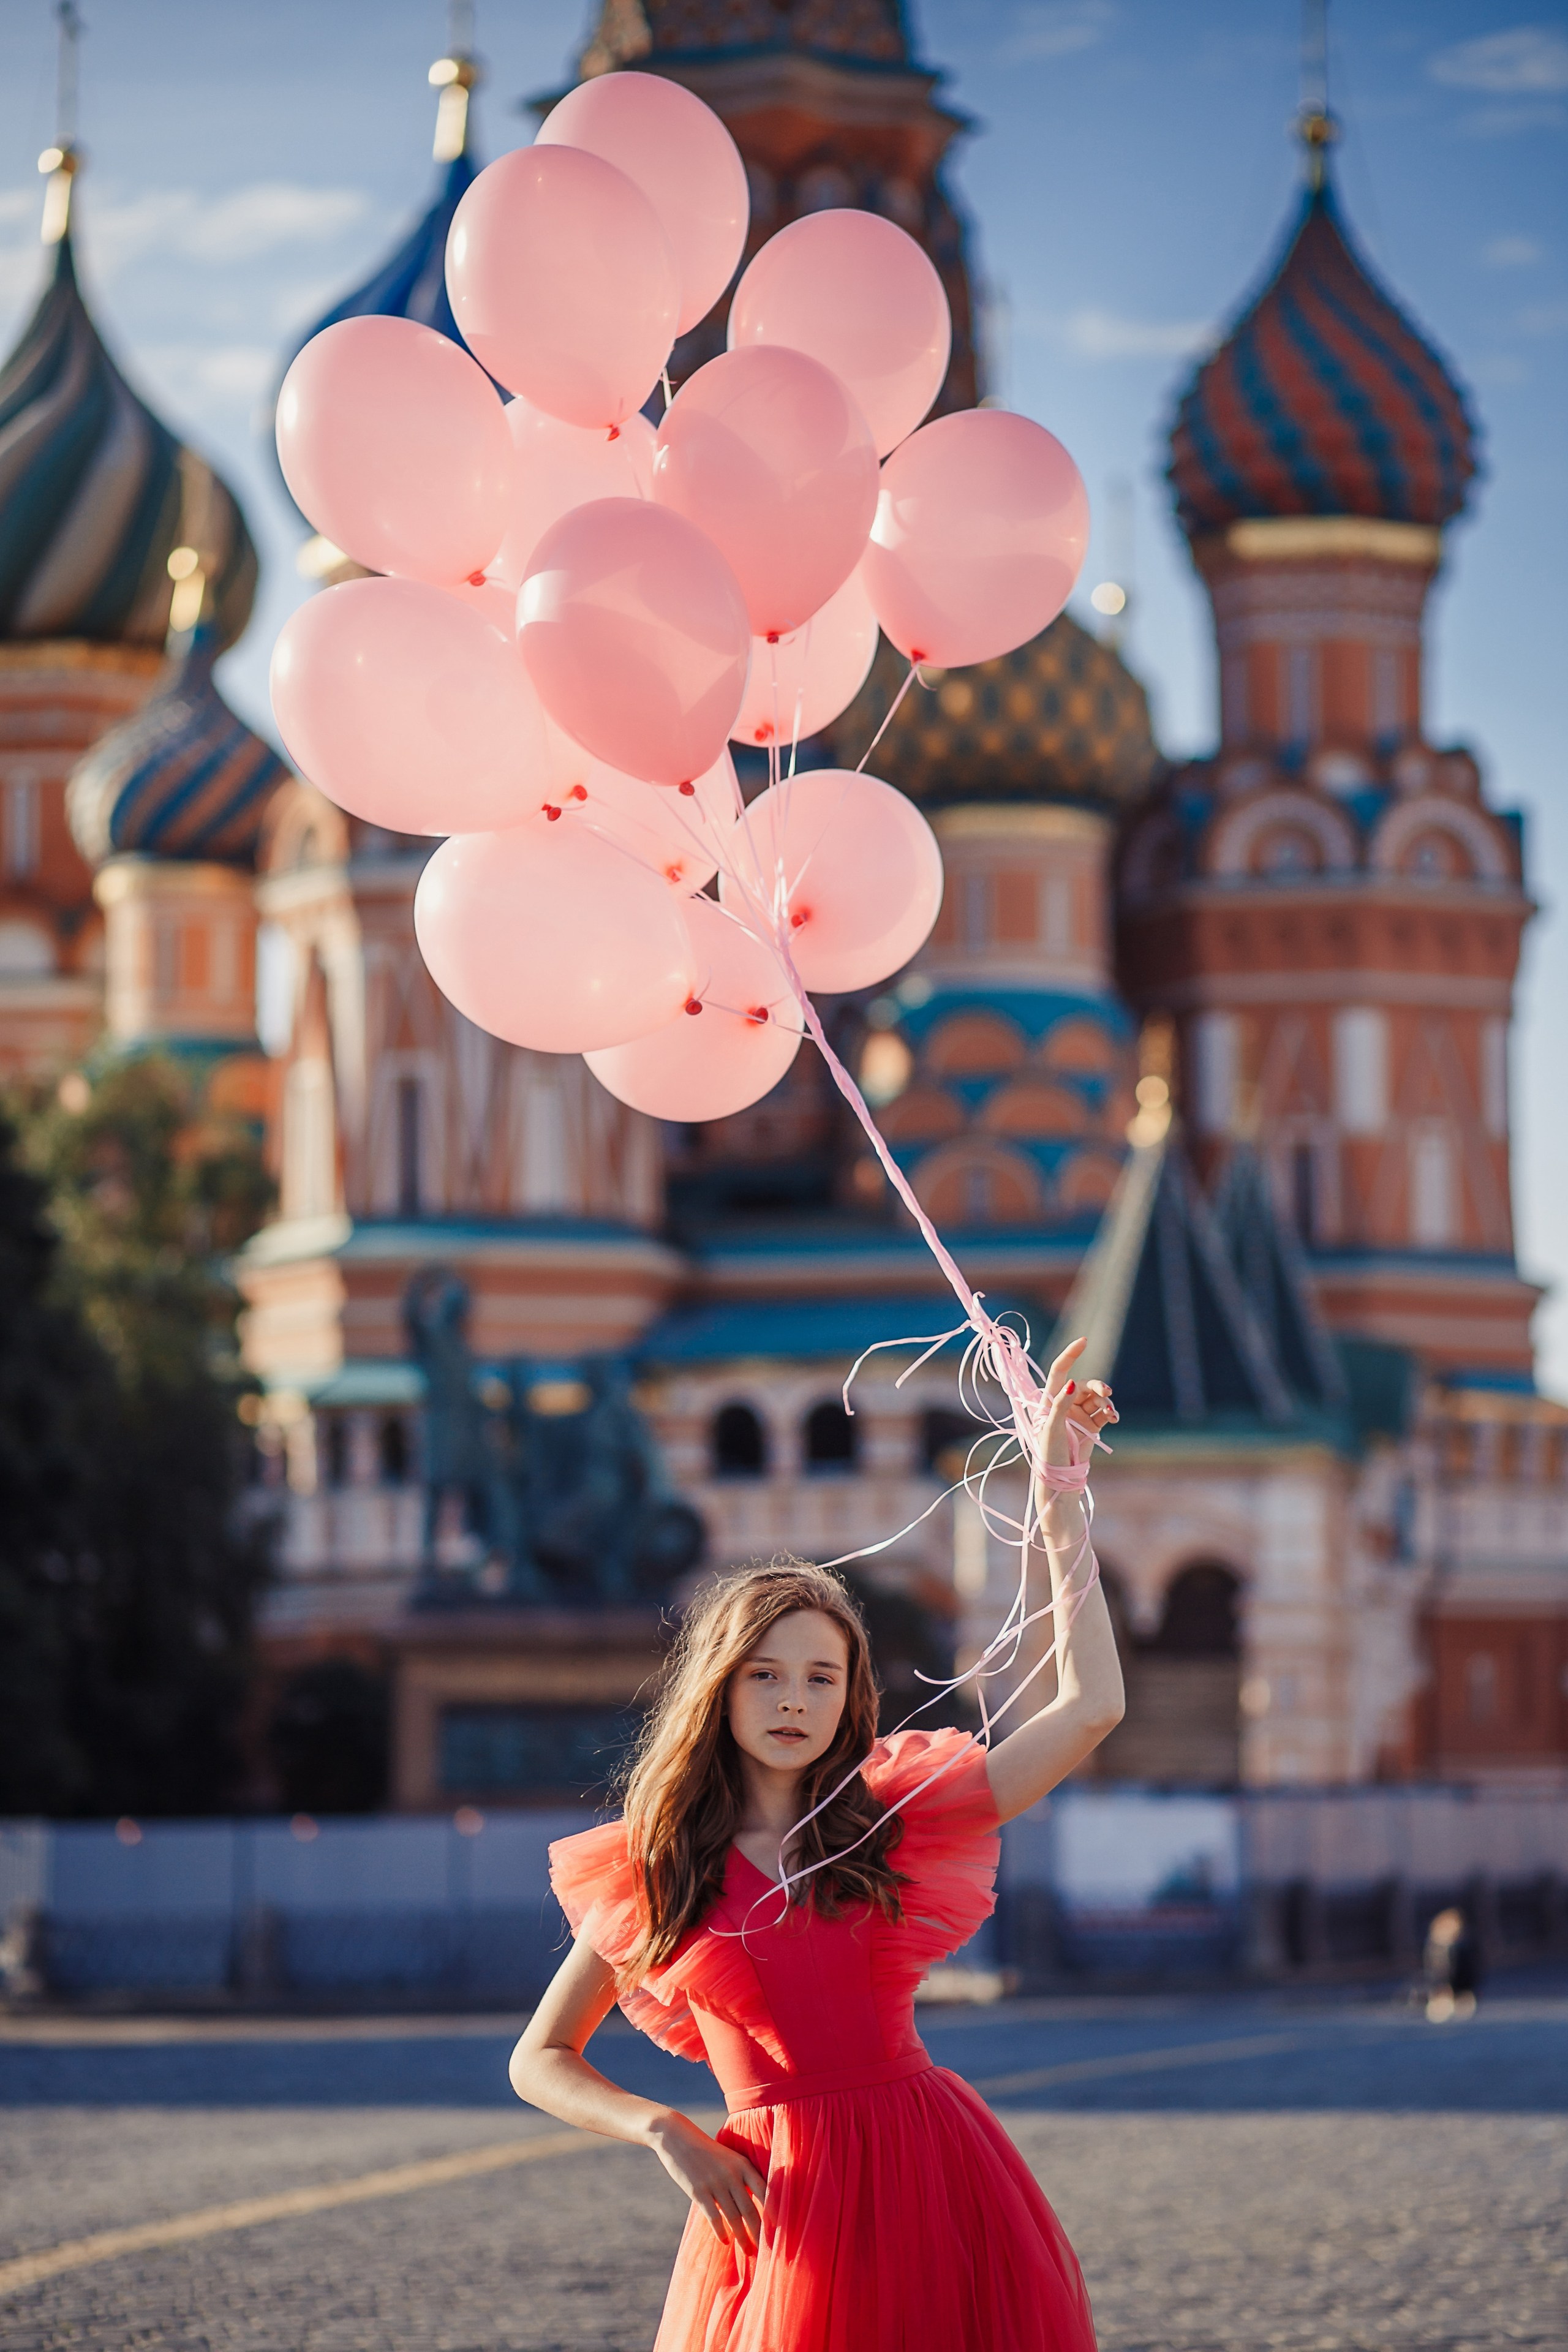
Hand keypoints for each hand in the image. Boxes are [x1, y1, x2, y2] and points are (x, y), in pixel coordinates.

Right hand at [645, 2110, 766, 2250]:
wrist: (678, 2138)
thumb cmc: (707, 2151)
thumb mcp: (729, 2157)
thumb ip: (741, 2176)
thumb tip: (755, 2201)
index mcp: (743, 2164)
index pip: (765, 2191)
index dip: (774, 2211)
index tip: (781, 2228)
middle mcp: (732, 2174)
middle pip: (751, 2210)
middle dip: (759, 2232)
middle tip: (766, 2250)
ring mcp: (715, 2183)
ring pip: (734, 2218)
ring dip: (743, 2238)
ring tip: (749, 2251)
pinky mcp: (698, 2191)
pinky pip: (714, 2217)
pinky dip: (721, 2232)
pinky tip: (725, 2241)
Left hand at [1035, 1336, 1116, 1537]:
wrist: (1060, 1481)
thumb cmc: (1049, 1454)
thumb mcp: (1052, 1429)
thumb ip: (1061, 1405)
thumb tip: (1073, 1382)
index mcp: (1048, 1401)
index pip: (1060, 1371)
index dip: (1070, 1354)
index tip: (1084, 1340)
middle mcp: (1063, 1405)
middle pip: (1084, 1385)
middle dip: (1097, 1387)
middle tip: (1107, 1393)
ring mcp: (1078, 1415)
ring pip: (1096, 1399)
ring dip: (1106, 1403)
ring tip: (1111, 1414)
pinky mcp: (1091, 1427)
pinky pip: (1104, 1413)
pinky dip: (1110, 1413)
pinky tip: (1114, 1418)